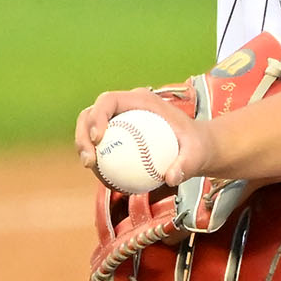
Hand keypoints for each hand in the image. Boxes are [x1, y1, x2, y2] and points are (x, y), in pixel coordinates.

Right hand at [77, 85, 208, 188]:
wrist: (197, 148)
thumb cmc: (197, 146)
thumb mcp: (197, 154)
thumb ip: (186, 164)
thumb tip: (170, 178)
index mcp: (141, 100)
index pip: (110, 100)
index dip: (97, 115)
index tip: (98, 138)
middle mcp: (126, 108)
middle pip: (91, 113)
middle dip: (82, 134)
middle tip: (89, 160)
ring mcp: (120, 122)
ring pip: (91, 131)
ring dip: (84, 148)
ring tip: (91, 169)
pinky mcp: (118, 137)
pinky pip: (102, 148)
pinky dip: (98, 162)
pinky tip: (103, 180)